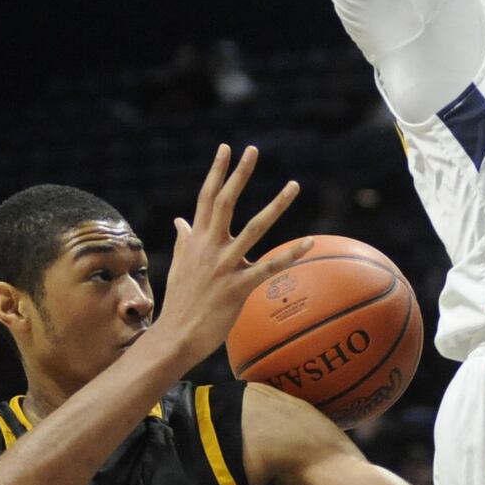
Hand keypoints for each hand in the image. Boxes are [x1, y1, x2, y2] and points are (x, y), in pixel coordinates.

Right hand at [156, 145, 310, 366]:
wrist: (176, 335)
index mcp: (196, 240)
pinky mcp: (238, 287)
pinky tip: (308, 242)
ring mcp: (224, 266)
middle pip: (225, 202)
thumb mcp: (180, 265)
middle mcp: (209, 247)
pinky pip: (268, 267)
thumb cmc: (180, 301)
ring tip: (293, 185)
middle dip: (239, 174)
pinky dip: (290, 255)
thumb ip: (184, 240)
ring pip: (254, 229)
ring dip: (276, 206)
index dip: (216, 172)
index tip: (226, 148)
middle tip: (252, 149)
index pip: (206, 198)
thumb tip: (179, 220)